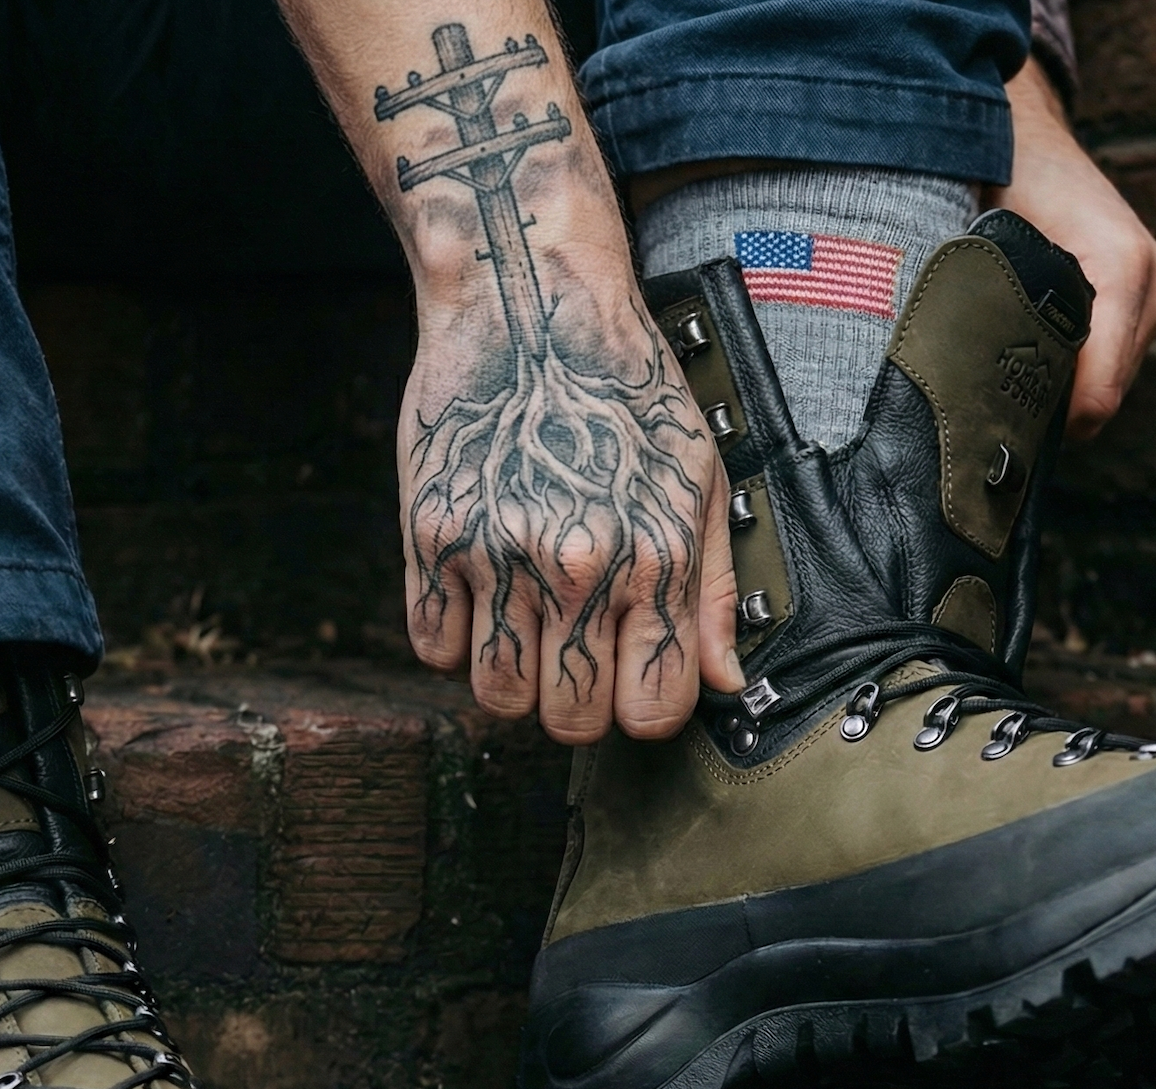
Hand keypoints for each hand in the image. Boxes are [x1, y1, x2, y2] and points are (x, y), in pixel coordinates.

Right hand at [402, 262, 742, 743]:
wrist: (531, 301)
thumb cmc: (624, 388)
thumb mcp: (698, 480)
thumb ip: (711, 591)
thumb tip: (724, 681)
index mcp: (654, 558)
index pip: (652, 709)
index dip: (646, 707)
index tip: (636, 681)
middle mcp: (577, 567)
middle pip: (572, 720)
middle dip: (581, 704)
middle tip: (578, 658)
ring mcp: (499, 556)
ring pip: (499, 698)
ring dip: (515, 680)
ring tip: (529, 630)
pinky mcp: (433, 537)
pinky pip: (432, 650)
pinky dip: (456, 642)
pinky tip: (481, 600)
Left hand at [988, 57, 1155, 439]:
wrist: (1026, 137)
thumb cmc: (1004, 182)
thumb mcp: (994, 251)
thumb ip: (1002, 320)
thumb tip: (987, 399)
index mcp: (1124, 269)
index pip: (1097, 394)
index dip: (1046, 422)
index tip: (997, 427)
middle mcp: (1155, 282)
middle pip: (1104, 396)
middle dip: (1050, 402)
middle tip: (989, 400)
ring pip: (1107, 381)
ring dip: (1060, 384)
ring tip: (1007, 365)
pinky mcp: (1148, 295)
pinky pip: (1110, 358)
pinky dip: (1071, 365)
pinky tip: (1031, 348)